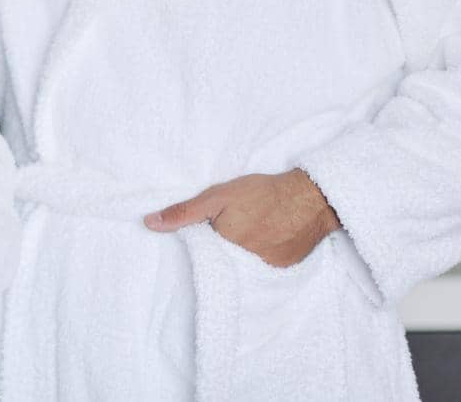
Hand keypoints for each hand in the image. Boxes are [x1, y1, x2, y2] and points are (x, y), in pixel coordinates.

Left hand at [143, 168, 340, 266]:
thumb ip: (184, 212)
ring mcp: (265, 267)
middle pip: (222, 259)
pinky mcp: (283, 268)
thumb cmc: (262, 192)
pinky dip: (261, 254)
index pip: (203, 251)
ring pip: (242, 264)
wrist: (311, 197)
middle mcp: (243, 263)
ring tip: (253, 229)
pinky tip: (266, 237)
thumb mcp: (217, 196)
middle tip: (238, 224)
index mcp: (223, 245)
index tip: (211, 228)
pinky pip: (263, 266)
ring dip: (242, 251)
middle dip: (224, 246)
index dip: (204, 239)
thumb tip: (149, 223)